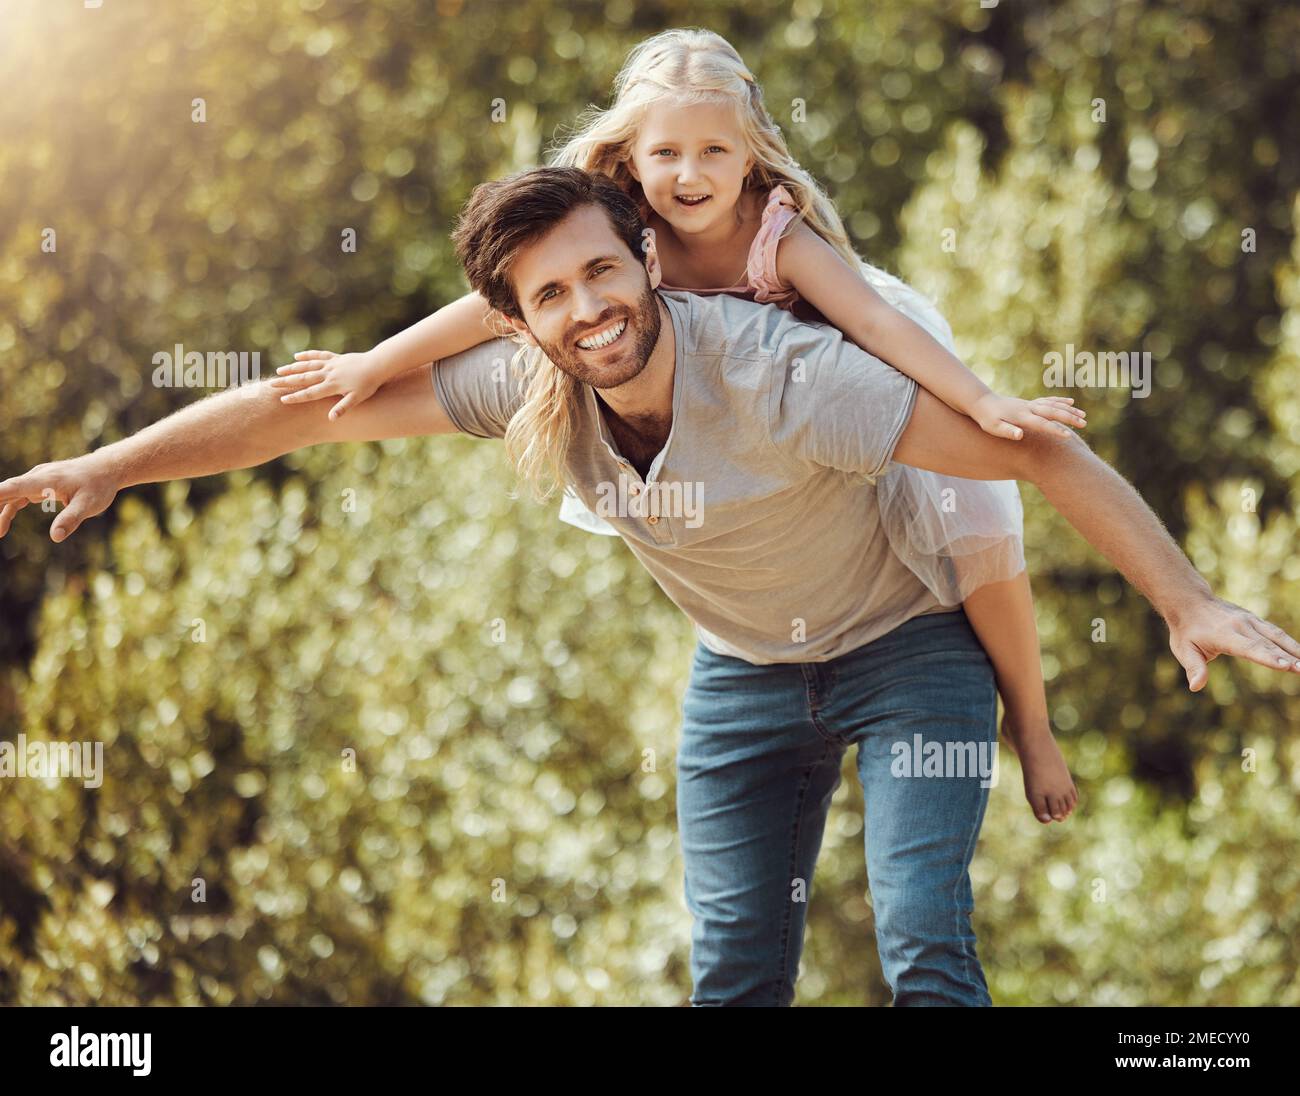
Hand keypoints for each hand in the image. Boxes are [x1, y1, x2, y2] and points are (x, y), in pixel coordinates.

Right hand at [0, 455, 119, 542]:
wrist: (106, 469)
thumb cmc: (98, 486)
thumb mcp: (89, 505)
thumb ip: (71, 519)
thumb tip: (55, 537)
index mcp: (45, 480)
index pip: (13, 487)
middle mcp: (37, 477)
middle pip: (7, 491)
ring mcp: (38, 479)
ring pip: (11, 494)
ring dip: (0, 510)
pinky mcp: (41, 484)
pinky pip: (19, 495)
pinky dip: (10, 508)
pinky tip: (4, 524)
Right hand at [271, 349, 382, 420]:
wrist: (378, 364)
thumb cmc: (368, 384)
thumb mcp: (357, 399)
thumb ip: (343, 408)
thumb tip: (331, 418)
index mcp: (331, 385)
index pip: (310, 393)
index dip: (295, 397)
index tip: (282, 400)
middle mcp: (328, 373)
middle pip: (303, 378)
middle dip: (287, 382)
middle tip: (271, 385)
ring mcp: (331, 364)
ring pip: (307, 365)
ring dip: (292, 368)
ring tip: (279, 370)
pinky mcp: (335, 357)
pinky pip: (318, 355)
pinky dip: (307, 355)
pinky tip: (297, 356)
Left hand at [970, 393, 1085, 440]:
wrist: (980, 402)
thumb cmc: (986, 418)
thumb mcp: (993, 427)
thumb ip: (1007, 431)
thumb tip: (1020, 435)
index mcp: (1022, 417)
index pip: (1042, 424)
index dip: (1055, 430)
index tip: (1068, 437)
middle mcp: (1028, 408)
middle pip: (1052, 412)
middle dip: (1069, 418)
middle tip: (1084, 424)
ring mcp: (1029, 404)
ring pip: (1053, 406)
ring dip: (1068, 410)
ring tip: (1083, 416)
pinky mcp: (1028, 403)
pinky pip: (1048, 401)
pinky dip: (1060, 402)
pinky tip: (1070, 403)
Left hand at [1168, 594, 1299, 690]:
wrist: (1190, 601)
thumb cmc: (1186, 630)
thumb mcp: (1184, 650)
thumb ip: (1194, 668)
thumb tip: (1195, 687)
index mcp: (1224, 635)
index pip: (1250, 648)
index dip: (1269, 658)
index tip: (1287, 666)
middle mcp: (1240, 626)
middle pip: (1268, 644)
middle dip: (1290, 658)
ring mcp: (1249, 620)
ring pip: (1276, 636)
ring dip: (1295, 650)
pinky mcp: (1254, 619)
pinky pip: (1275, 631)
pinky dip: (1290, 642)